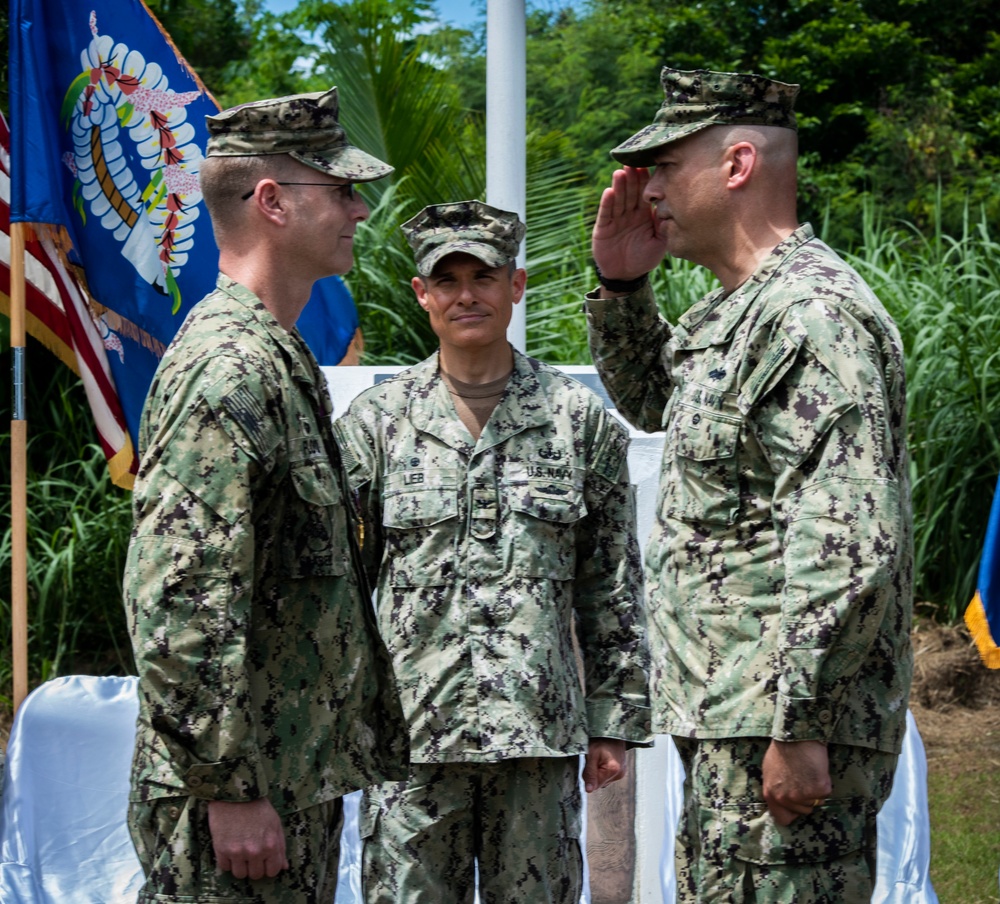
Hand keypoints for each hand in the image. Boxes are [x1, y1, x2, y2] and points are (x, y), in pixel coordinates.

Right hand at [207, 798, 288, 879]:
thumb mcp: (275, 823)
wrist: (235, 794)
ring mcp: (237, 852)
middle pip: (255, 875)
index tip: (264, 861)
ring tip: (240, 852)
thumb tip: (284, 867)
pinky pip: (224, 868)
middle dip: (254, 866)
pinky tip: (230, 849)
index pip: (272, 871)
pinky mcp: (221, 850)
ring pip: (239, 874)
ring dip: (240, 866)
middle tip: (251, 855)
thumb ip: (280, 847)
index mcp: (271, 845)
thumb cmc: (258, 807)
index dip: (269, 868)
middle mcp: (255, 852)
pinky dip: (227, 861)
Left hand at [583, 738, 627, 792]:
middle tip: (593, 759)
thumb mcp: (591, 754)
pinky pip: (608, 775)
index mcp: (613, 770)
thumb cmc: (601, 740)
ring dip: (598, 771)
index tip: (588, 764)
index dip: (588, 776)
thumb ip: (590, 773)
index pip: (595, 785)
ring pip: (603, 779)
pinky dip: (603, 769)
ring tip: (599, 757)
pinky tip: (604, 759)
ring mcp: (622, 773)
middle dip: (593, 773)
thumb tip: (589, 790)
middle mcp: (620, 774)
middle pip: (599, 782)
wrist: (613, 731)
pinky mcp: (622, 770)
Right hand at [591, 167, 668, 283]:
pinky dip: (607, 203)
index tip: (649, 165)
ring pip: (618, 200)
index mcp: (644, 213)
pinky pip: (606, 214)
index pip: (645, 193)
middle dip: (632, 177)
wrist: (626, 275)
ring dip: (619, 186)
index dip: (646, 180)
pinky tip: (609, 192)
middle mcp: (629, 213)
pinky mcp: (603, 228)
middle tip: (633, 162)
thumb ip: (665, 226)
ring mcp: (615, 219)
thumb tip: (674, 209)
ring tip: (620, 173)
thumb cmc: (645, 258)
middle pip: (631, 192)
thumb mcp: (660, 242)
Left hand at [761, 739, 831, 825]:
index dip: (791, 812)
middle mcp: (785, 798)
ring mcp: (802, 795)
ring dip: (815, 790)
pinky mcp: (819, 790)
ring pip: (815, 802)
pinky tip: (817, 769)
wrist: (797, 735)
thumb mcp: (770, 771)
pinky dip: (824, 782)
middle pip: (802, 810)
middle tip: (803, 778)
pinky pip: (825, 793)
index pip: (783, 819)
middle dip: (805, 797)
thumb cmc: (783, 749)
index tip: (796, 805)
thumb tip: (781, 801)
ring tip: (808, 771)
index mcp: (771, 794)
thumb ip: (775, 789)